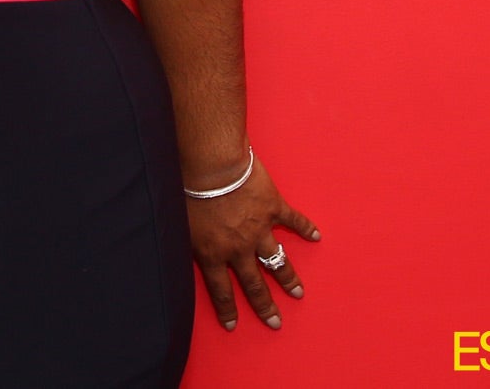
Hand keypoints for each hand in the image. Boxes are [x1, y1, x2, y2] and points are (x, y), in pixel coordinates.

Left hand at [185, 152, 319, 332]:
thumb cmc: (188, 186)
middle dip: (264, 305)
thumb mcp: (177, 220)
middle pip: (253, 284)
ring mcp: (259, 229)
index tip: (233, 326)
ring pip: (276, 261)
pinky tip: (316, 236)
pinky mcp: (273, 207)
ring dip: (288, 278)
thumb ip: (183, 238)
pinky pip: (293, 221)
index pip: (220, 289)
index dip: (227, 309)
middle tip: (275, 323)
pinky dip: (305, 228)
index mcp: (212, 253)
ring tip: (297, 292)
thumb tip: (173, 246)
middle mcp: (238, 248)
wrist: (212, 164)